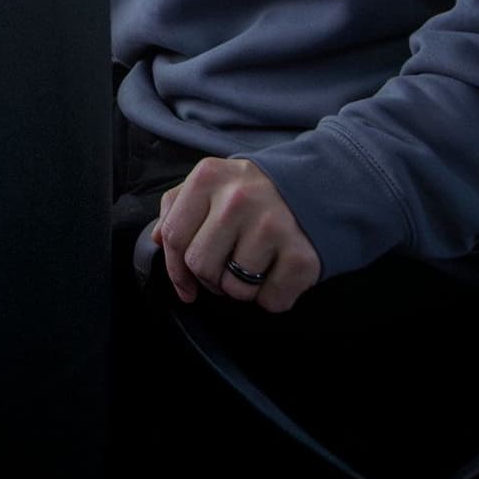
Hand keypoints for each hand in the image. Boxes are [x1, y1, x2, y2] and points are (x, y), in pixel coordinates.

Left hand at [154, 157, 320, 312]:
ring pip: (234, 290)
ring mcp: (272, 226)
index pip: (172, 237)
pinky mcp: (301, 255)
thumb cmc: (258, 191)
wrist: (322, 185)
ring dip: (243, 288)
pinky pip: (271, 301)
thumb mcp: (214, 181)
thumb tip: (157, 238)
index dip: (175, 268)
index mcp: (208, 177)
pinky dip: (274, 296)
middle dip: (212, 277)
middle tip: (230, 266)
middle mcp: (238, 199)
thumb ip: (180, 204)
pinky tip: (280, 271)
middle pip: (200, 266)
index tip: (186, 283)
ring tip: (258, 264)